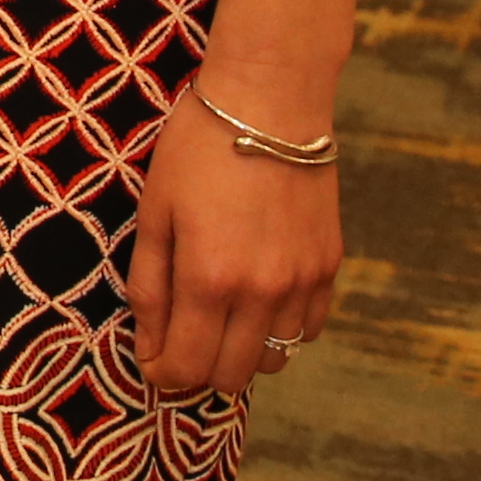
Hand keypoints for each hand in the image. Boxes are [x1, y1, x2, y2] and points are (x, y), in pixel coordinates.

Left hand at [124, 76, 344, 398]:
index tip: (151, 360)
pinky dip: (280, 329)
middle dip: (199, 370)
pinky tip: (257, 299)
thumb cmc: (197, 150)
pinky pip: (307, 329)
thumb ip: (150, 287)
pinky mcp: (330, 268)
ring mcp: (303, 283)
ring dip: (242, 352)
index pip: (187, 367)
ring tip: (218, 317)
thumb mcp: (154, 213)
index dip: (162, 375)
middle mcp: (263, 292)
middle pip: (232, 376)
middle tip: (179, 342)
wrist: (270, 103)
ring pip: (275, 359)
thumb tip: (150, 347)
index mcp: (210, 279)